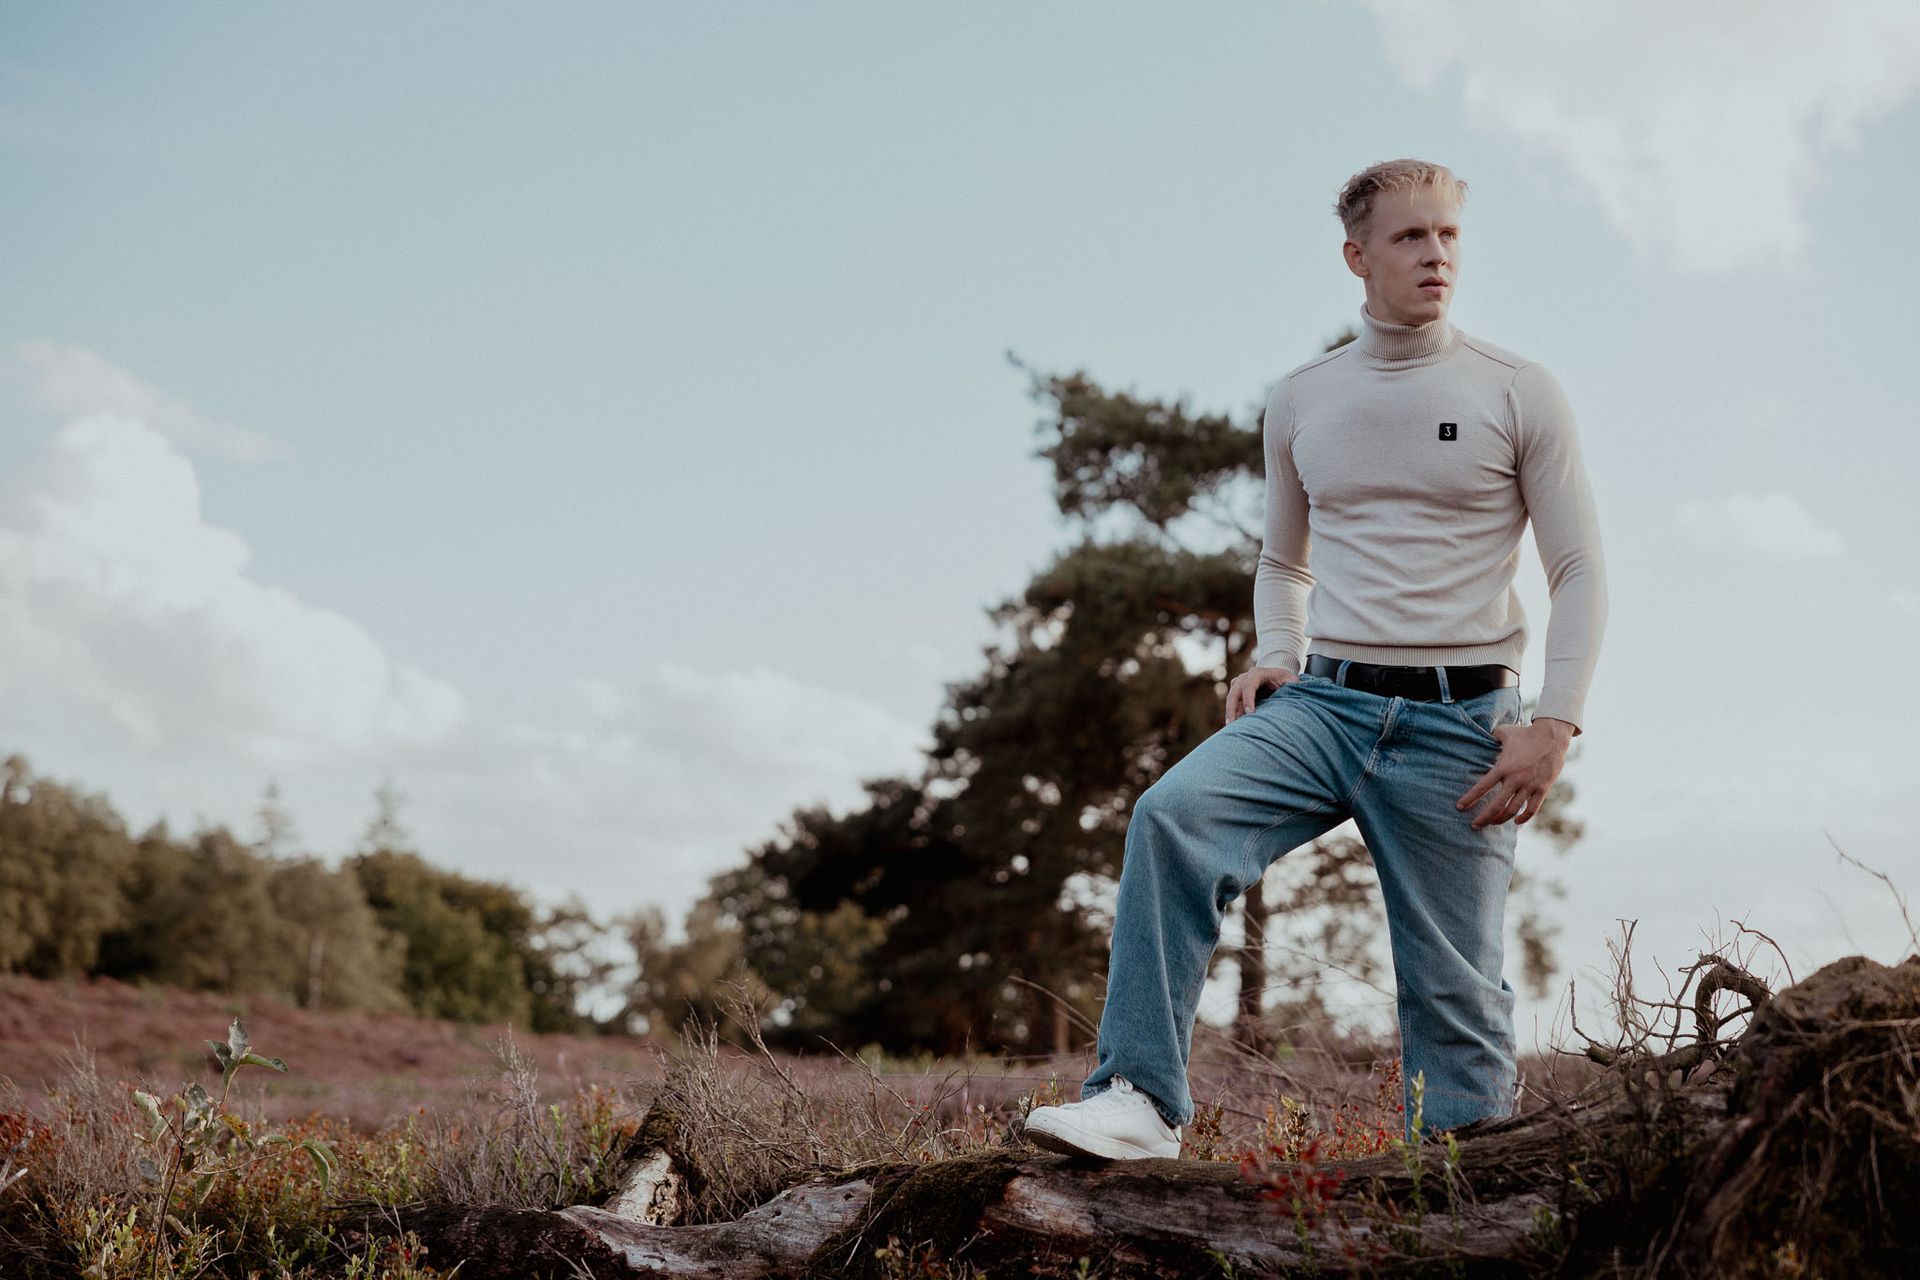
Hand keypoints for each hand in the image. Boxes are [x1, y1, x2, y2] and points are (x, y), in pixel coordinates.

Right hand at [1225, 666, 1298, 722]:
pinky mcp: (1237, 692)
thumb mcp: (1291, 681)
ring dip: (1230, 711)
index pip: (1249, 685)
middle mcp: (1245, 677)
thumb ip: (1291, 686)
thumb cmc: (1285, 680)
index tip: (1249, 713)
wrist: (1277, 677)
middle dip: (1233, 707)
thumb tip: (1293, 695)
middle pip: (1235, 692)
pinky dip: (1232, 713)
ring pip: (1231, 697)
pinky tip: (1232, 725)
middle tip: (1233, 723)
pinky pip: (1232, 703)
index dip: (1248, 698)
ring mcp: (1239, 684)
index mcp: (1258, 673)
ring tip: (1230, 726)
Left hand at [1456, 717, 1575, 827]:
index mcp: (1504, 767)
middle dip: (1483, 817)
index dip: (1470, 798)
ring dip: (1501, 819)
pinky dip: (1524, 818)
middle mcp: (1516, 779)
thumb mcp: (1504, 732)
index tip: (1460, 807)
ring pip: (1513, 810)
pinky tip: (1516, 821)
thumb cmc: (1526, 733)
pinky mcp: (1543, 789)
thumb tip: (1481, 736)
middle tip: (1474, 825)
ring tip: (1492, 822)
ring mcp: (1530, 785)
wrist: (1553, 736)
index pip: (1482, 786)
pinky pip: (1532, 809)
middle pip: (1496, 805)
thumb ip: (1491, 737)